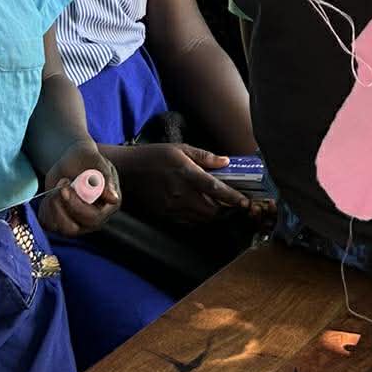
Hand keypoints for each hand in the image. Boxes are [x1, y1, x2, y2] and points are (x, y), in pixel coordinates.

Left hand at [41, 149, 120, 236]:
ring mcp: (79, 223)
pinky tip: (51, 194)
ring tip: (56, 186)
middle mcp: (95, 218)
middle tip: (61, 183)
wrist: (72, 162)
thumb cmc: (86, 158)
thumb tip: (113, 199)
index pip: (93, 217)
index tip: (65, 185)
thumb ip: (105, 177)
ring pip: (61, 229)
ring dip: (53, 207)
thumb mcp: (95, 160)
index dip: (76, 205)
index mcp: (109, 205)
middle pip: (76, 228)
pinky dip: (45, 210)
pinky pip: (49, 225)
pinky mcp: (62, 222)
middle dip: (63, 205)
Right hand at [115, 144, 274, 226]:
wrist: (126, 171)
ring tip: (221, 207)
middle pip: (212, 210)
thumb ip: (204, 156)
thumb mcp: (180, 149)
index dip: (233, 197)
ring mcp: (172, 207)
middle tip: (234, 204)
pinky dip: (200, 218)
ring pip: (202, 219)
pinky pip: (189, 222)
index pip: (215, 189)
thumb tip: (226, 161)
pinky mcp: (165, 215)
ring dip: (214, 215)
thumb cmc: (153, 156)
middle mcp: (180, 193)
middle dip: (226, 210)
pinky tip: (202, 209)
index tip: (245, 201)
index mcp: (186, 174)